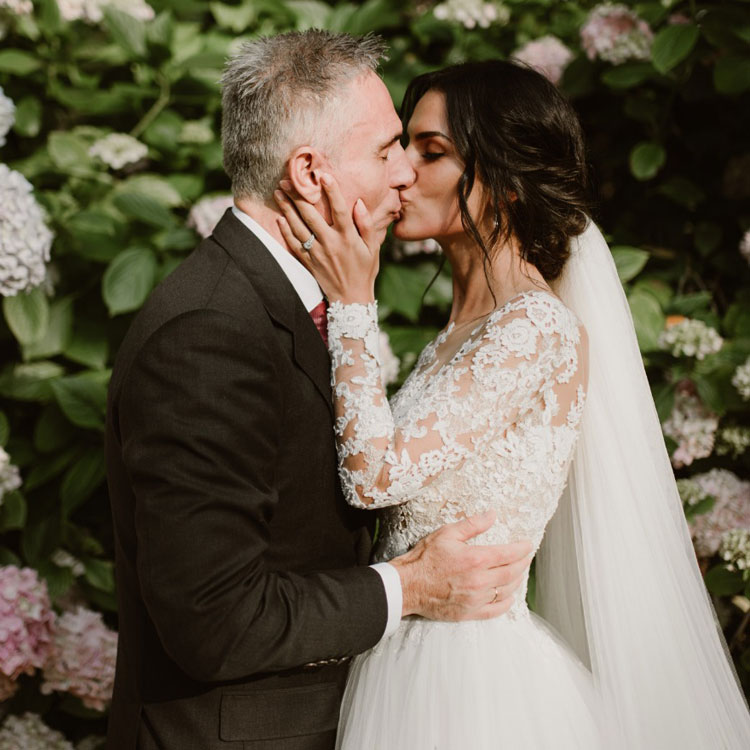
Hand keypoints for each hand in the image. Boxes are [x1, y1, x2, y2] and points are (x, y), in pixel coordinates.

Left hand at [273, 173, 379, 303]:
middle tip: (286, 180)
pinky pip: (294, 244)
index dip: (332, 192)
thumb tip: (359, 203)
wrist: (351, 298)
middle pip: (311, 216)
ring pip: (298, 227)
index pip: (340, 210)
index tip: (323, 175)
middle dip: (298, 196)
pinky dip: (285, 231)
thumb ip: (366, 225)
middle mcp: (331, 243)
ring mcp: (317, 253)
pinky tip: (279, 218)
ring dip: (287, 209)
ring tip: (278, 193)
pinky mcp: (309, 262)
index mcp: (348, 238)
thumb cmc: (364, 271)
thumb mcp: (372, 248)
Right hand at [389, 510, 532, 620]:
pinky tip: (510, 596)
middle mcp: (480, 581)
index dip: (522, 549)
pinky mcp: (470, 612)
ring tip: (519, 572)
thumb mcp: (447, 533)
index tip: (528, 544)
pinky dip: (507, 603)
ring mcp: (476, 598)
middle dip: (523, 563)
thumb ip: (472, 524)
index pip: (509, 554)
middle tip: (527, 557)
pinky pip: (496, 610)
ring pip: (507, 591)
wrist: (408, 585)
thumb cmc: (425, 558)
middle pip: (512, 572)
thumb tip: (492, 514)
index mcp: (476, 559)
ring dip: (517, 581)